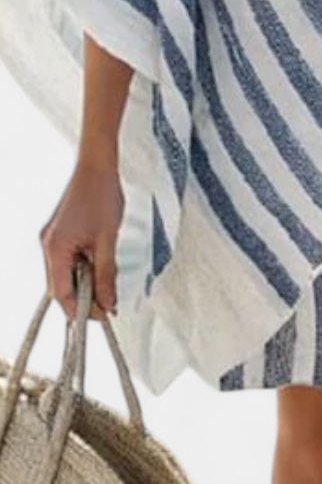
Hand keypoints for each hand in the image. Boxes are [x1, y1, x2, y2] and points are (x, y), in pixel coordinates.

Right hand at [39, 153, 124, 322]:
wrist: (97, 166)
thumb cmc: (102, 196)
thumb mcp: (108, 240)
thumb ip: (106, 275)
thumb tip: (108, 304)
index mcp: (55, 248)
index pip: (61, 293)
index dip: (81, 310)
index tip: (103, 317)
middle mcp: (48, 246)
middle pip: (61, 287)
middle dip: (85, 300)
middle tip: (110, 307)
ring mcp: (53, 241)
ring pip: (67, 276)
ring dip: (87, 286)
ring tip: (109, 289)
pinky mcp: (61, 236)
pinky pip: (70, 263)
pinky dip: (85, 272)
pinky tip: (101, 271)